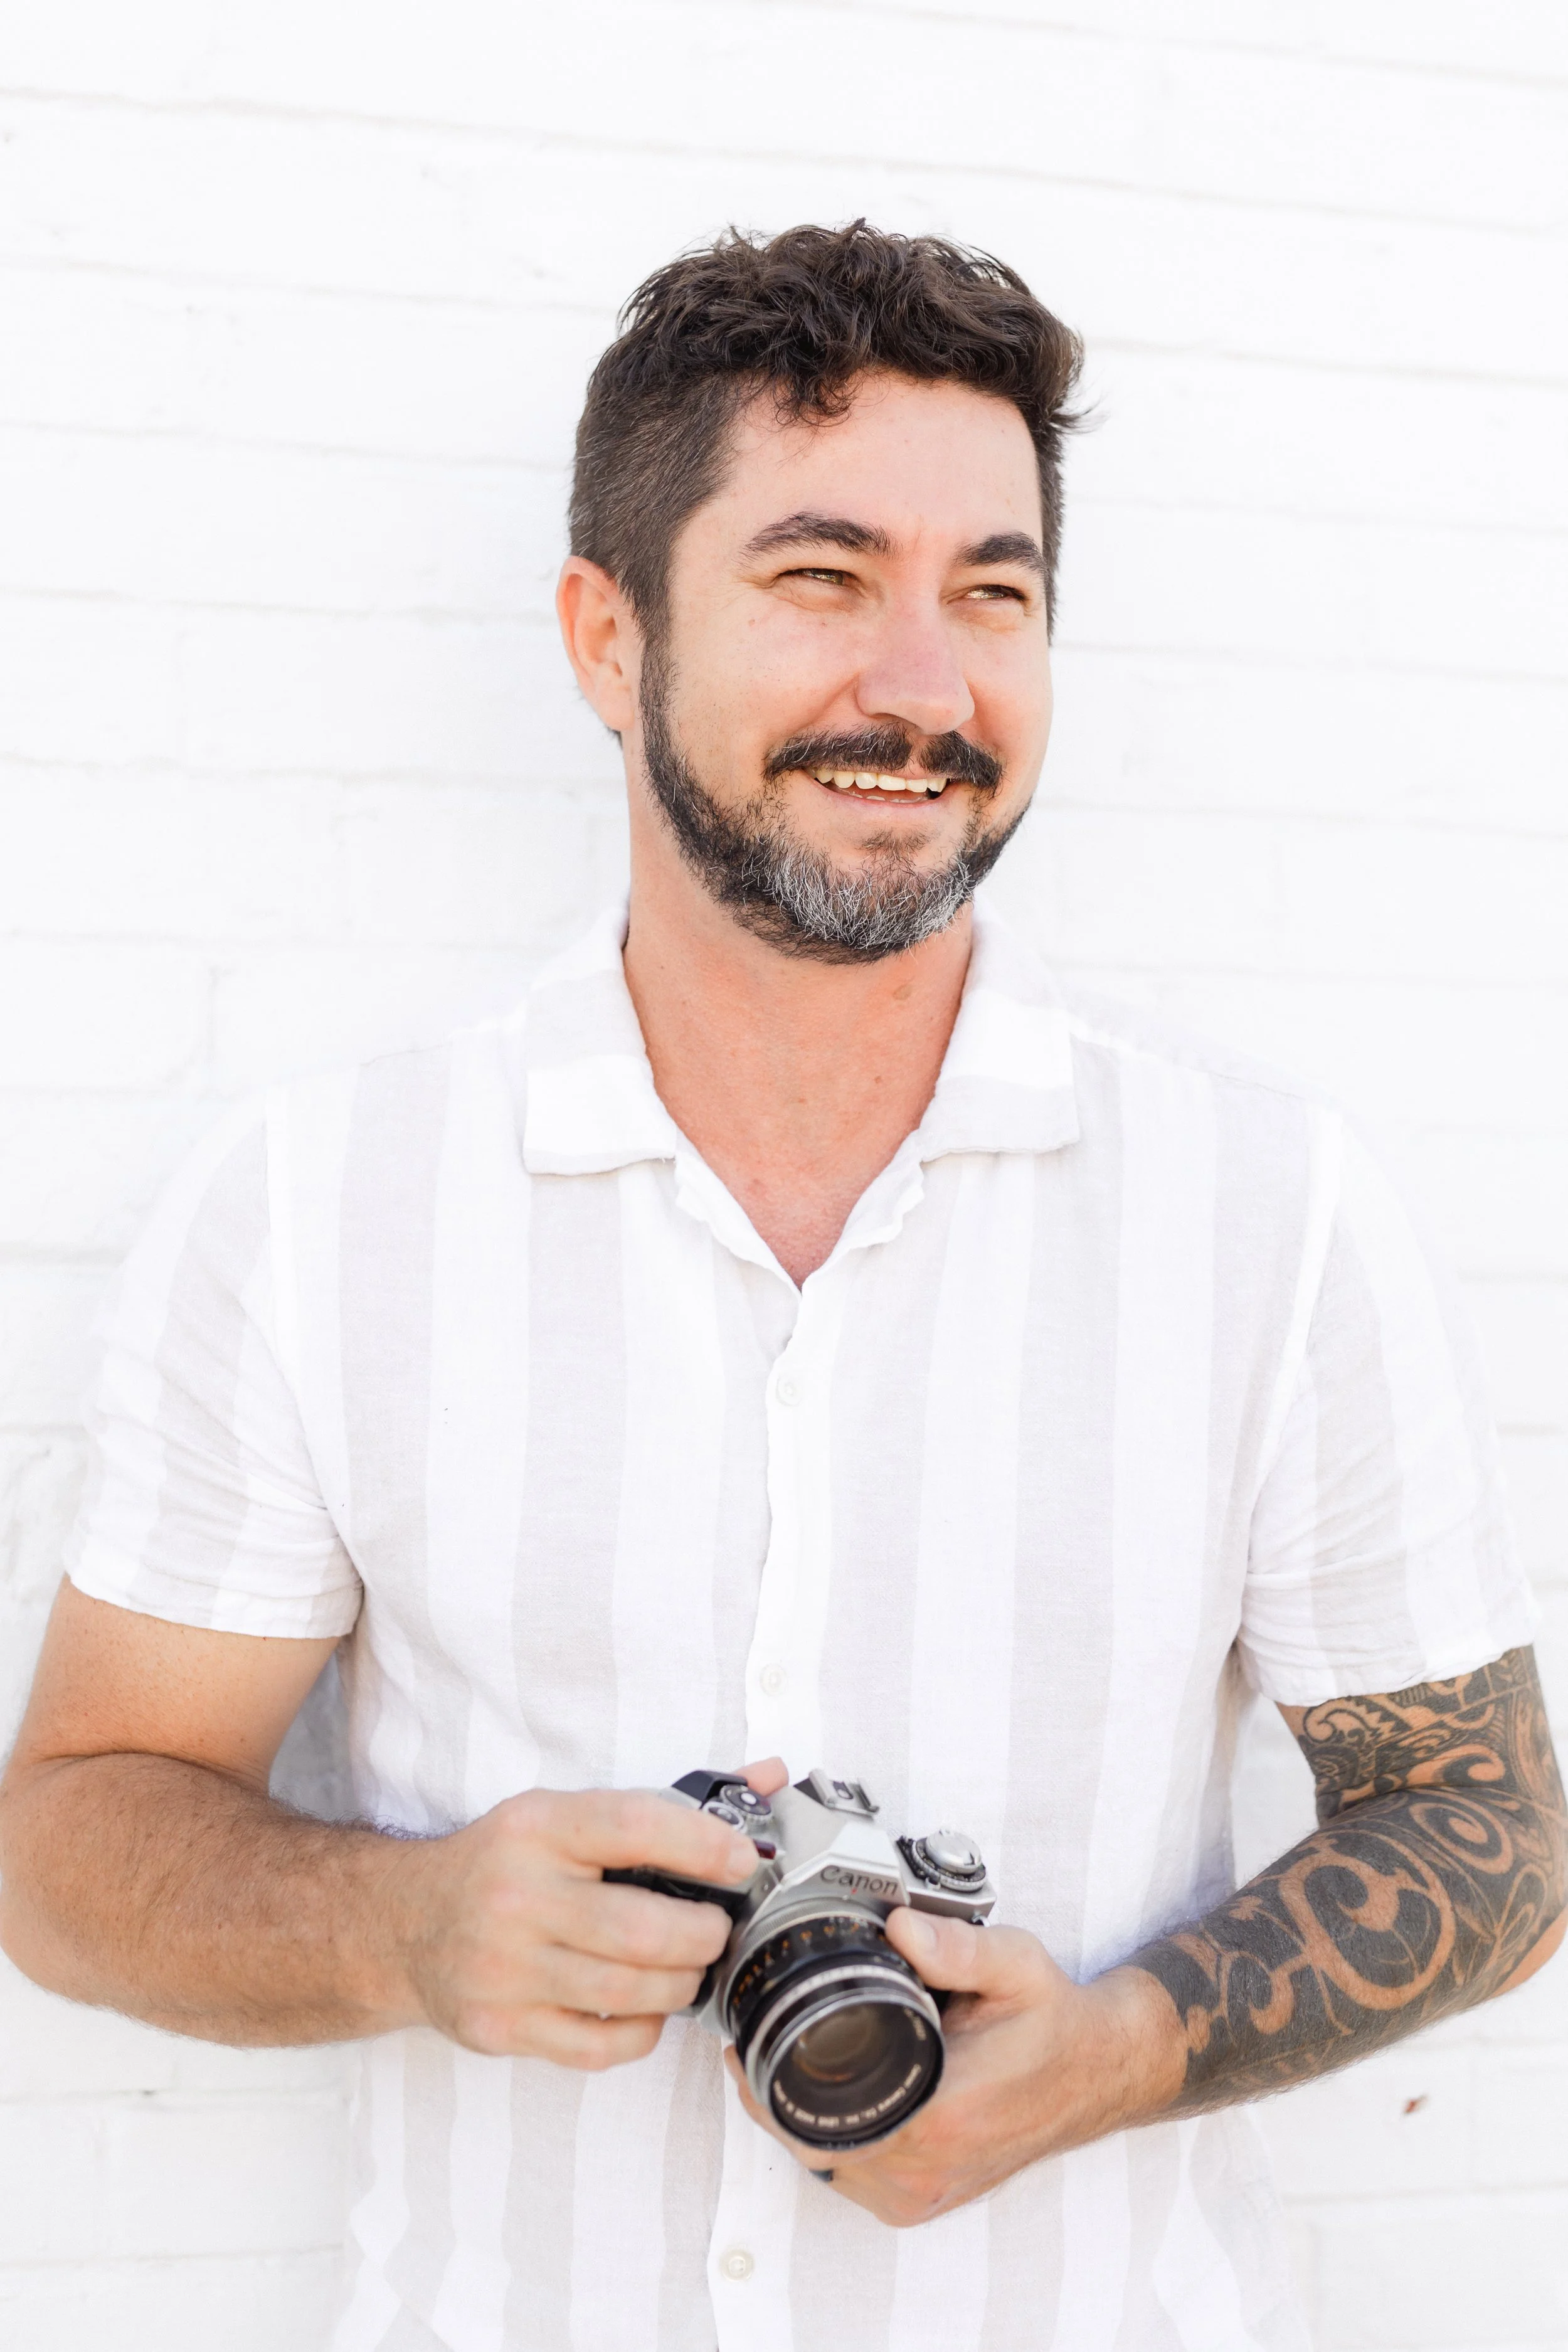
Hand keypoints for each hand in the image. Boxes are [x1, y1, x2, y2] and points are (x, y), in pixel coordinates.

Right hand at [398, 1758, 787, 2068]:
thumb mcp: (568, 1815)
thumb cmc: (505, 1864)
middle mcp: (515, 1895)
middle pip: (640, 1929)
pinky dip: (640, 2032)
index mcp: (537, 1828)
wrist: (405, 1924)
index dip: (703, 1844)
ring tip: (689, 1967)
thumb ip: (671, 1802)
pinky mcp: (498, 2027)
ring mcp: (503, 1968)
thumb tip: (769, 1777)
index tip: (743, 1861)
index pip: (634, 1825)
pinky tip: (645, 2008)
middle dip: (702, 1934)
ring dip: (680, 1983)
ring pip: (626, 1992)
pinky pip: (596, 2046)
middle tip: (718, 1929)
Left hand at [726, 1908, 1183, 2226]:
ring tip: (783, 2060)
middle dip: (773, 2094)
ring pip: (827, 2165)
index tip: (745, 2042)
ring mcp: (927, 2194)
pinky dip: (832, 2140)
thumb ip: (956, 1944)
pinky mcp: (928, 2200)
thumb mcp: (1014, 1964)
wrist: (1099, 2071)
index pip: (819, 2119)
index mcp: (941, 2115)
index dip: (768, 2084)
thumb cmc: (1052, 2020)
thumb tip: (898, 1923)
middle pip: (811, 2144)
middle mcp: (928, 2168)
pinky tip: (826, 2096)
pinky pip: (853, 2179)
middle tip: (754, 2041)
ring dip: (798, 2119)